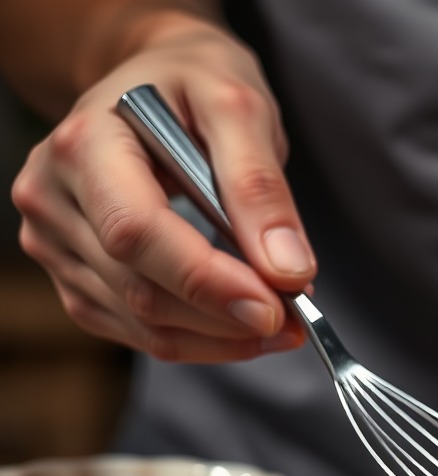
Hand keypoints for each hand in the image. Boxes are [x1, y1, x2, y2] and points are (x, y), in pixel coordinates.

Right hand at [11, 13, 313, 361]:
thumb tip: (286, 269)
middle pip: (142, 291)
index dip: (208, 282)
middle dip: (228, 318)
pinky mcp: (78, 279)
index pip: (137, 234)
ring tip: (283, 324)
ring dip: (223, 339)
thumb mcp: (238, 107)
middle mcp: (54, 197)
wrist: (155, 84)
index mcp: (84, 144)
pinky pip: (141, 334)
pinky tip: (243, 327)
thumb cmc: (192, 86)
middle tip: (296, 319)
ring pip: (145, 325)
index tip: (276, 308)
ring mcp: (58, 244)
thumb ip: (260, 185)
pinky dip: (203, 341)